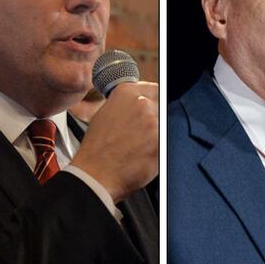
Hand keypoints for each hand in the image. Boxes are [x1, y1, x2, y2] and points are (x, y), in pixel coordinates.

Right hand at [70, 81, 158, 201]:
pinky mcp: (161, 142)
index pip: (156, 89)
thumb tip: (144, 100)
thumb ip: (128, 103)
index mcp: (127, 92)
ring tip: (142, 146)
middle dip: (158, 119)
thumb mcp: (106, 113)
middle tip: (145, 134)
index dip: (156, 103)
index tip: (155, 111)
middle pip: (164, 106)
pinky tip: (146, 155)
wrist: (95, 174)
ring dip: (159, 134)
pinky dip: (161, 149)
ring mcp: (153, 122)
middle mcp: (142, 103)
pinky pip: (169, 142)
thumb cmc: (98, 148)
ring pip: (167, 124)